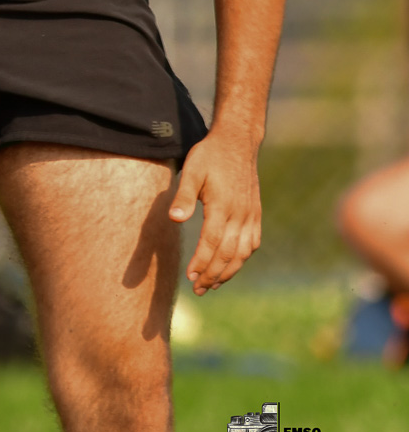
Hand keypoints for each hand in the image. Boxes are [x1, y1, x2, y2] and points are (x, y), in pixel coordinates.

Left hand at [169, 127, 262, 294]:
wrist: (237, 142)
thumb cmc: (209, 156)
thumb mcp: (191, 171)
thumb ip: (183, 196)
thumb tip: (175, 219)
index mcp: (223, 206)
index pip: (212, 243)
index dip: (202, 263)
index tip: (190, 277)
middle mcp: (241, 214)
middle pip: (228, 253)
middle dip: (213, 274)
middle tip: (198, 289)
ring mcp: (251, 214)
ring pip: (243, 252)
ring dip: (229, 271)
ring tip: (213, 285)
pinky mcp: (256, 213)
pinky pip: (253, 242)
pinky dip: (243, 258)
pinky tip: (232, 265)